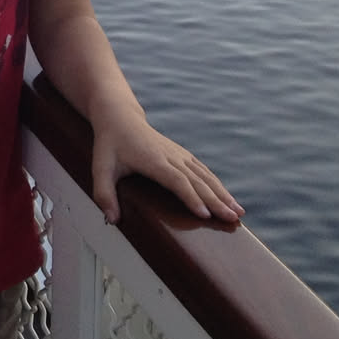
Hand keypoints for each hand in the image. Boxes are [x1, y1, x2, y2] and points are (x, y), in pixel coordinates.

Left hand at [90, 110, 242, 224]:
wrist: (121, 118)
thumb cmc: (109, 144)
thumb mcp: (100, 167)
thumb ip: (103, 193)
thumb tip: (111, 220)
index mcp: (153, 160)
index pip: (176, 180)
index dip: (191, 197)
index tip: (205, 214)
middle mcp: (170, 156)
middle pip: (197, 181)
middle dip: (216, 201)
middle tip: (232, 219)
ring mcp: (179, 155)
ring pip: (205, 176)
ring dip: (223, 194)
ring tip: (238, 212)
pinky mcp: (183, 155)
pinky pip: (204, 171)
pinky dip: (218, 185)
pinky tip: (229, 199)